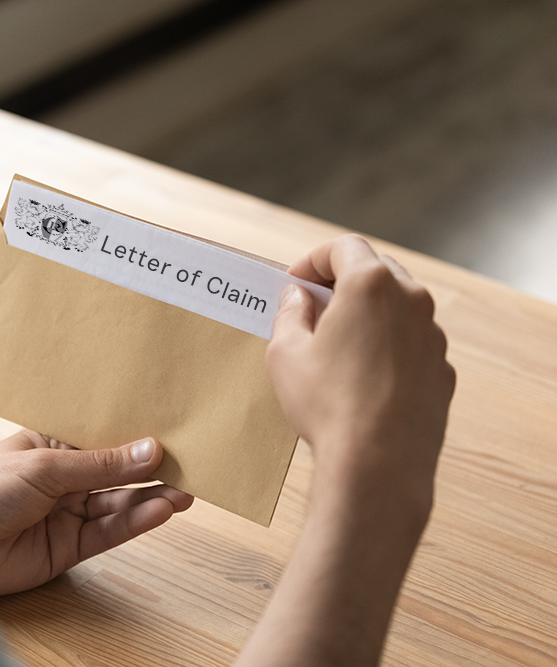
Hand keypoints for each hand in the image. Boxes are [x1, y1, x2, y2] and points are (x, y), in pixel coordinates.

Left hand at [0, 430, 192, 596]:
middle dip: (153, 469)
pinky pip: (110, 532)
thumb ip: (100, 465)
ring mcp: (68, 513)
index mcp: (53, 445)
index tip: (175, 428)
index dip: (136, 434)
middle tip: (194, 464)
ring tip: (186, 491)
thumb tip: (150, 450)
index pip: (104, 437)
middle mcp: (65, 479)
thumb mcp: (46, 468)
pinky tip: (161, 510)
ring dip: (152, 498)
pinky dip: (136, 522)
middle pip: (118, 473)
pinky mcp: (70, 547)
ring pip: (119, 503)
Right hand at [231, 235, 455, 666]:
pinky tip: (361, 377)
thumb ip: (290, 313)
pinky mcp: (442, 370)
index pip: (344, 247)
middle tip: (313, 306)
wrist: (377, 464)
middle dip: (343, 282)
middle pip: (376, 270)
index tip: (295, 282)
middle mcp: (412, 300)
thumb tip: (298, 297)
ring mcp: (433, 336)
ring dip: (368, 314)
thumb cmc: (326, 405)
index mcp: (371, 285)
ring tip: (336, 345)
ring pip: (398, 307)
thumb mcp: (285, 352)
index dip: (313, 260)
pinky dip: (387, 346)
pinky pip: (411, 343)